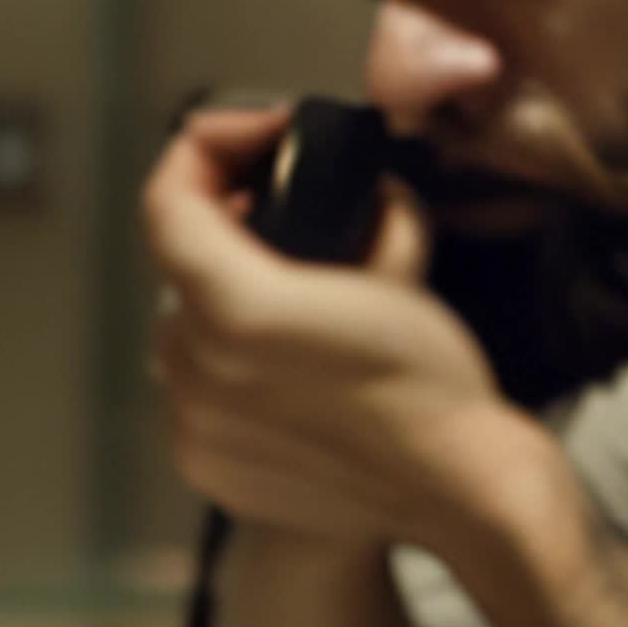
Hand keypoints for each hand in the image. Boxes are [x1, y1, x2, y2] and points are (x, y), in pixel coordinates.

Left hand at [142, 107, 542, 556]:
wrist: (459, 486)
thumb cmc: (437, 380)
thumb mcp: (405, 257)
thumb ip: (367, 205)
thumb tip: (363, 193)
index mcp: (238, 309)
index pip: (169, 199)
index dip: (207, 148)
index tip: (258, 140)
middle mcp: (199, 373)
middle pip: (179, 267)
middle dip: (227, 233)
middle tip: (287, 214)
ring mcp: (197, 428)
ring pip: (185, 333)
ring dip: (225, 304)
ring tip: (296, 298)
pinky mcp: (210, 467)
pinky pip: (198, 394)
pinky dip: (230, 371)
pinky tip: (289, 367)